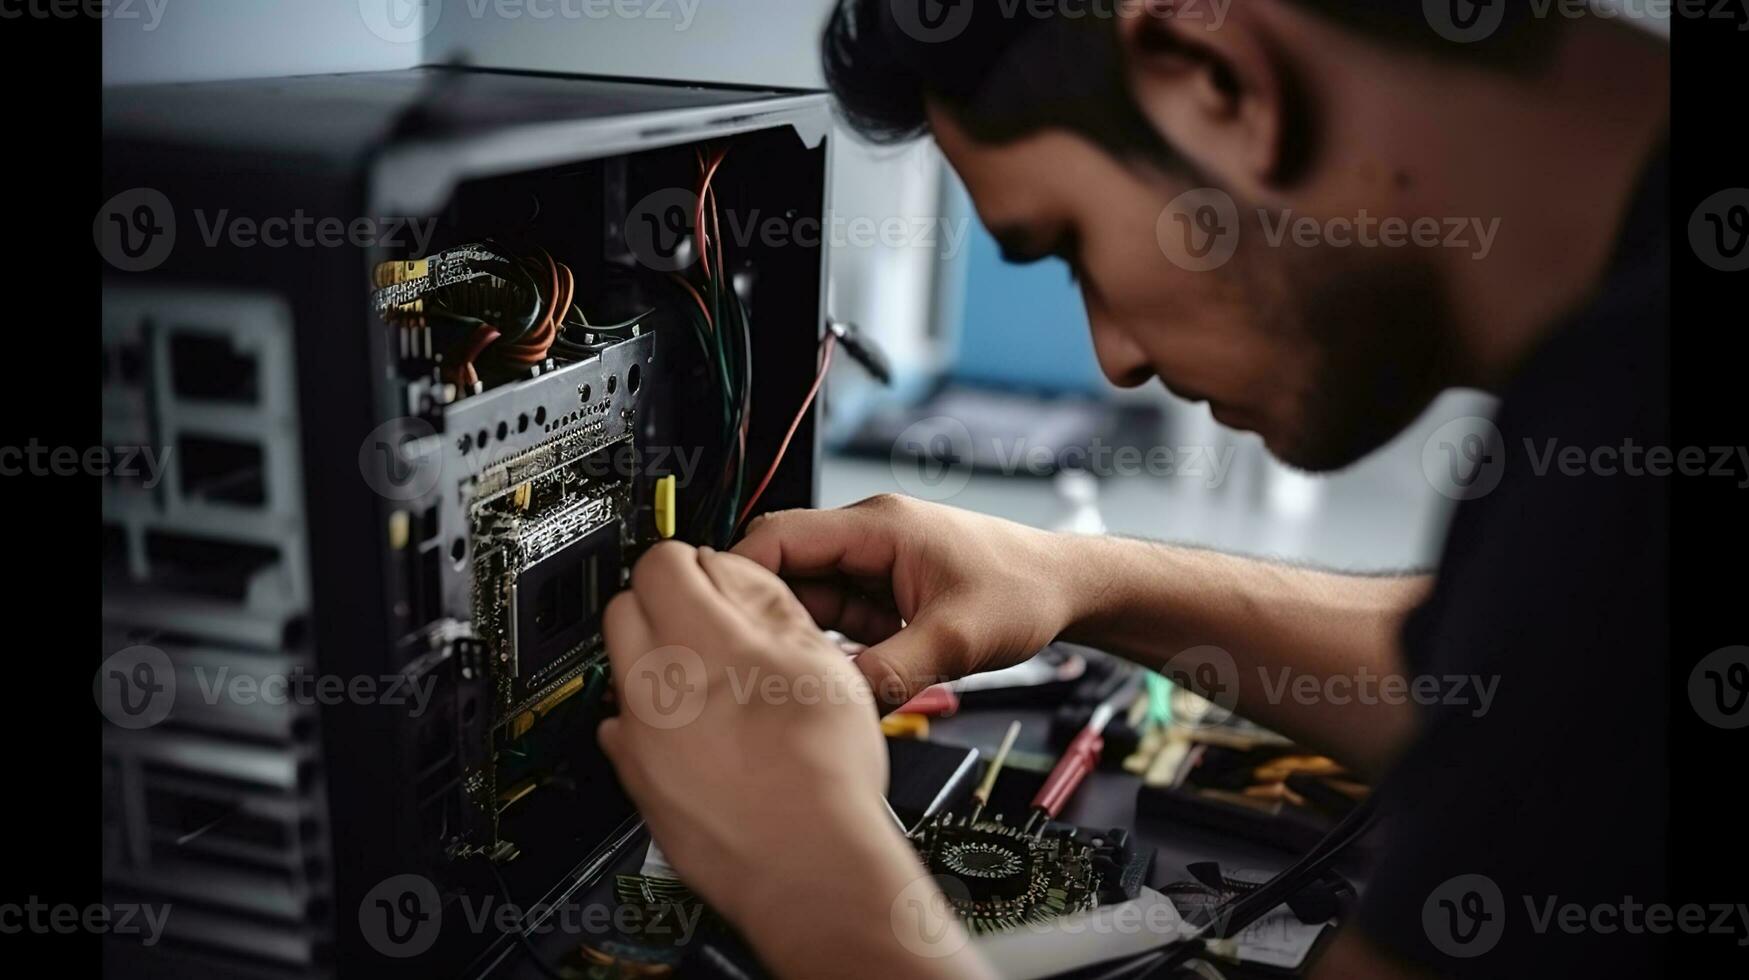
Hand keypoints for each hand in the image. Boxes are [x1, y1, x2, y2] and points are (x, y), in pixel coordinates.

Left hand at [598, 542, 986, 978]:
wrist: (810, 868)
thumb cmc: (823, 773)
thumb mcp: (820, 658)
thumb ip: (765, 601)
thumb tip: (731, 571)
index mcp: (698, 642)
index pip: (659, 560)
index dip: (694, 561)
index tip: (714, 575)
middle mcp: (652, 685)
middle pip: (627, 607)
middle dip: (665, 603)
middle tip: (716, 625)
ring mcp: (637, 737)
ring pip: (626, 667)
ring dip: (661, 661)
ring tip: (721, 685)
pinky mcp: (636, 781)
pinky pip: (626, 727)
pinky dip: (655, 721)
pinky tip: (706, 736)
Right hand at [733, 494, 1086, 710]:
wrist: (1069, 590)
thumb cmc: (1025, 591)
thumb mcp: (956, 640)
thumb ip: (893, 672)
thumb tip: (838, 704)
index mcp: (876, 525)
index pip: (779, 537)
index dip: (738, 576)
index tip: (715, 621)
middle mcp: (868, 538)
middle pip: (784, 570)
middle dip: (764, 616)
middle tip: (747, 664)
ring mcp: (874, 566)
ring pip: (807, 600)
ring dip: (799, 636)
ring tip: (787, 676)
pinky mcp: (884, 594)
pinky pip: (836, 618)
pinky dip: (827, 646)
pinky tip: (824, 677)